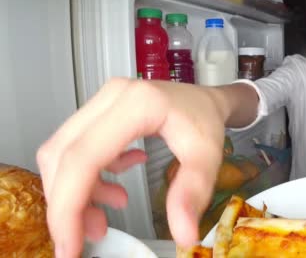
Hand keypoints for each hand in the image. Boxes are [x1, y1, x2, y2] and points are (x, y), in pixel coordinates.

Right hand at [37, 79, 224, 256]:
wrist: (205, 100)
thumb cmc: (205, 119)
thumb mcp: (207, 157)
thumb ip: (192, 193)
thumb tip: (184, 233)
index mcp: (137, 105)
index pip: (84, 158)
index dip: (68, 205)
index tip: (69, 244)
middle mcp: (110, 98)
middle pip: (63, 157)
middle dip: (66, 207)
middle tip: (83, 240)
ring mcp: (99, 104)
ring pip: (62, 155)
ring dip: (75, 195)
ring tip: (103, 220)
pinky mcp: (96, 114)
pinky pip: (73, 151)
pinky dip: (85, 181)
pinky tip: (114, 192)